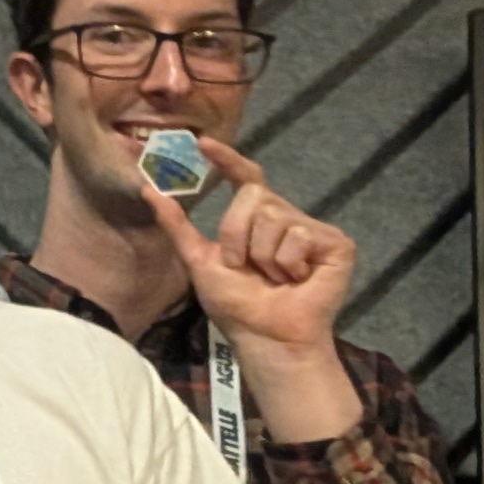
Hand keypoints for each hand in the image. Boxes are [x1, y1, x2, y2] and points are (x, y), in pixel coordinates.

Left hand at [148, 138, 360, 362]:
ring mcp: (311, 230)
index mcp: (256, 220)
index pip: (245, 178)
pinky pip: (300, 235)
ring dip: (264, 257)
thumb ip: (178, 226)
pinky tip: (298, 281)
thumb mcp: (200, 263)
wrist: (268, 340)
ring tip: (276, 280)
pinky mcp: (336, 244)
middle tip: (249, 269)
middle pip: (253, 196)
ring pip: (275, 216)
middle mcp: (285, 218)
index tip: (203, 144)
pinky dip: (289, 264)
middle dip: (239, 236)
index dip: (227, 159)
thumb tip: (148, 189)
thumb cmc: (239, 309)